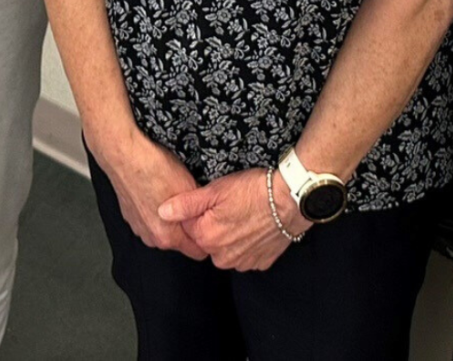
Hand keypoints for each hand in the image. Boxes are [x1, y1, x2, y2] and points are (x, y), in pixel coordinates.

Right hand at [95, 131, 209, 259]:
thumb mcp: (190, 189)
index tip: (208, 225)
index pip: (197, 252)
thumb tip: (208, 217)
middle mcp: (151, 237)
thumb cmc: (155, 170)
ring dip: (169, 220)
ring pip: (163, 231)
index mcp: (168, 236)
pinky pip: (148, 220)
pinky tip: (156, 191)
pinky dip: (154, 211)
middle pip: (179, 242)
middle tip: (190, 206)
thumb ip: (200, 212)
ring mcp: (138, 228)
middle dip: (186, 227)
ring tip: (170, 195)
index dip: (206, 239)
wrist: (125, 156)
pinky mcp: (130, 216)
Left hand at [160, 167, 309, 270]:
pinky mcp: (260, 262)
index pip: (188, 227)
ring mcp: (242, 262)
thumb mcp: (215, 190)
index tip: (211, 201)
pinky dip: (247, 243)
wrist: (290, 200)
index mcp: (206, 238)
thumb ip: (185, 204)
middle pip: (207, 240)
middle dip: (212, 225)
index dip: (197, 211)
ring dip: (229, 235)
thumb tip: (162, 212)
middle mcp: (222, 257)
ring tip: (242, 214)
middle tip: (228, 205)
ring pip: (225, 249)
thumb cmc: (253, 191)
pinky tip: (253, 226)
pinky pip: (245, 254)